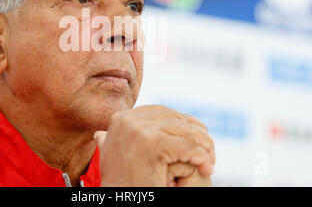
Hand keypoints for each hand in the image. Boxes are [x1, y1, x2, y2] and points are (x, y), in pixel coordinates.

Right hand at [94, 105, 214, 186]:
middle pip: (176, 118)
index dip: (182, 125)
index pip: (161, 112)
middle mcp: (128, 119)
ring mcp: (140, 130)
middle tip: (207, 153)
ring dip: (203, 146)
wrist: (121, 202)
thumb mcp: (112, 158)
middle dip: (195, 134)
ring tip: (209, 162)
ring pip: (185, 131)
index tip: (194, 140)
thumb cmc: (119, 185)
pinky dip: (202, 158)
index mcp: (120, 118)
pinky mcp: (153, 144)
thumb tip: (101, 134)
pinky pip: (188, 147)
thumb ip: (113, 141)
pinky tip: (206, 168)